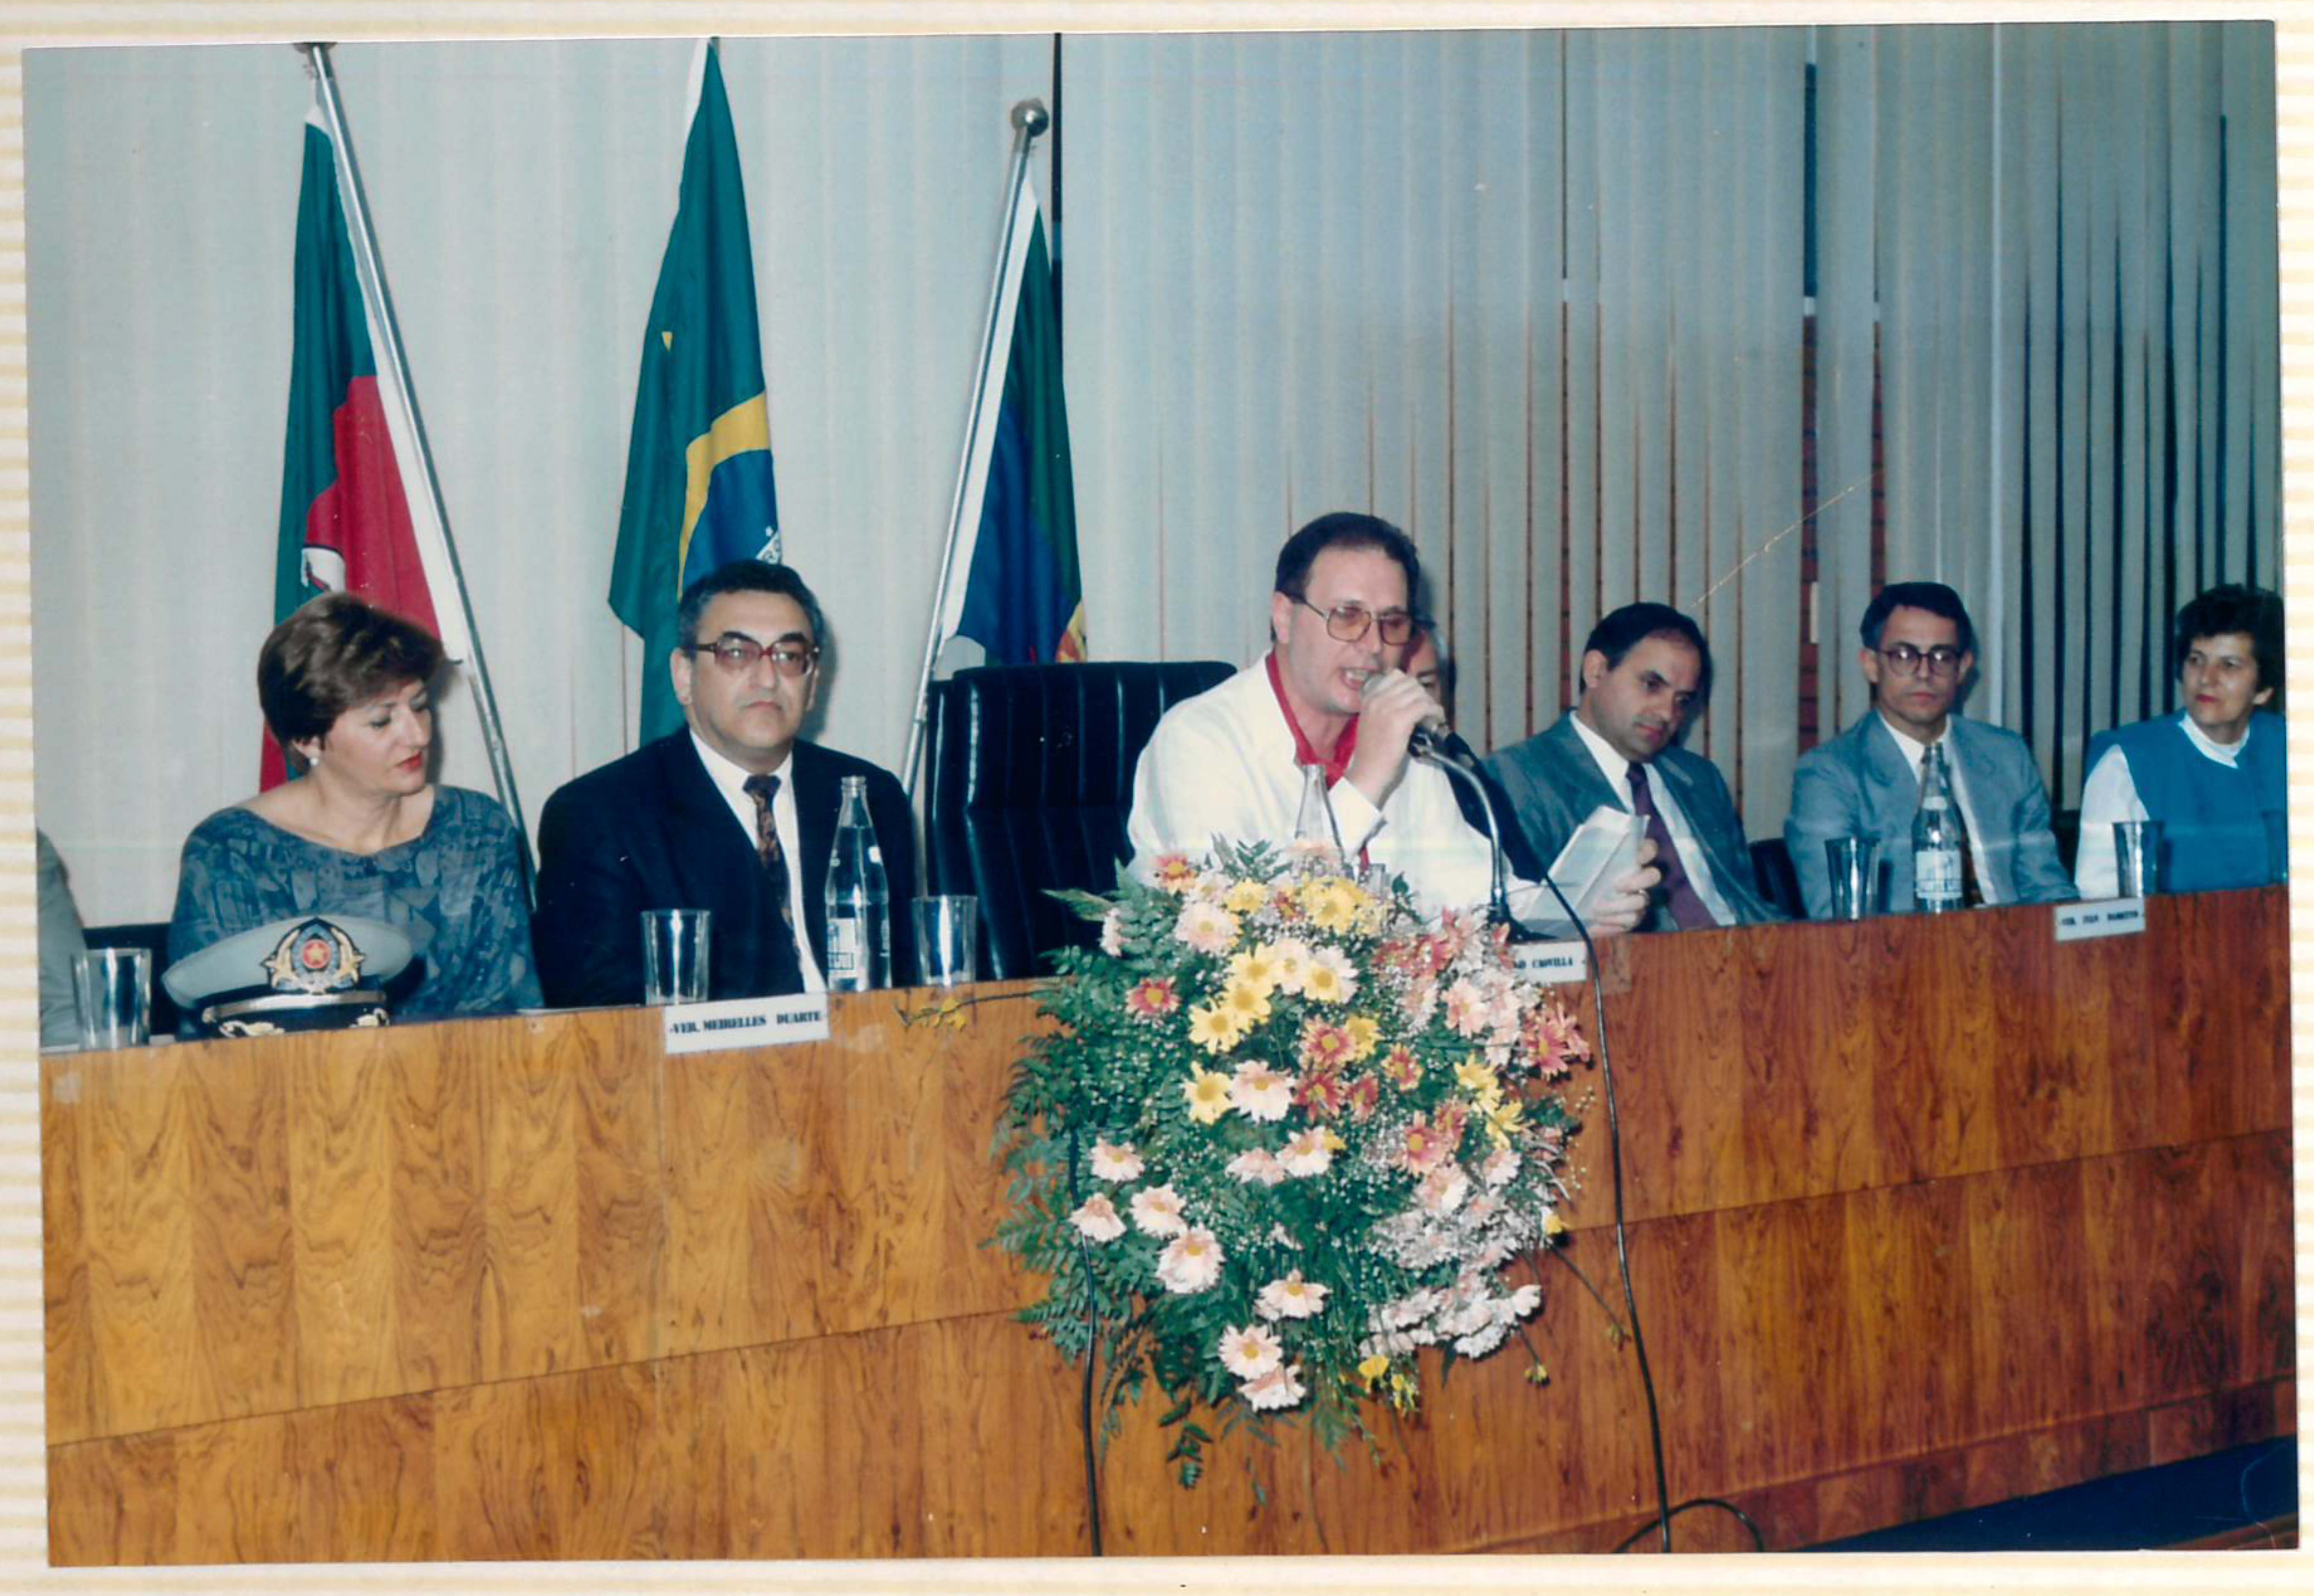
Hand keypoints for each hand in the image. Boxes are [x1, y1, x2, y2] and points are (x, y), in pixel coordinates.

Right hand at [1343, 669, 1446, 809]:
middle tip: (1428, 708)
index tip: (1417, 698)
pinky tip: (1437, 719)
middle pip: (1410, 683)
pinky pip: (1423, 706)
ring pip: (1418, 693)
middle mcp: (1377, 699)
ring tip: (1434, 714)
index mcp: (1369, 698)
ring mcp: (1387, 708)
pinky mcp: (1399, 720)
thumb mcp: (1371, 721)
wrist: (1368, 772)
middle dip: (1423, 694)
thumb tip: (1408, 697)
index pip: (1395, 676)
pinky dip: (1434, 711)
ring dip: (1430, 702)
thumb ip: (1383, 707)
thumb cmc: (1372, 752)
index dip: (1411, 686)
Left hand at [1580, 838, 1661, 937]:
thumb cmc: (1578, 877)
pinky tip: (1595, 925)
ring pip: (1641, 903)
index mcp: (1631, 859)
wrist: (1568, 904)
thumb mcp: (1581, 859)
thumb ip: (1589, 848)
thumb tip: (1587, 839)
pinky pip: (1629, 923)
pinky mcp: (1631, 919)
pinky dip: (1611, 924)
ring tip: (1595, 909)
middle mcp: (1640, 878)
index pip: (1649, 848)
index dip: (1647, 851)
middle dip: (1637, 881)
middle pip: (1653, 876)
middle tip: (1616, 886)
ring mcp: (1638, 899)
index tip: (1637, 856)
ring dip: (1617, 907)